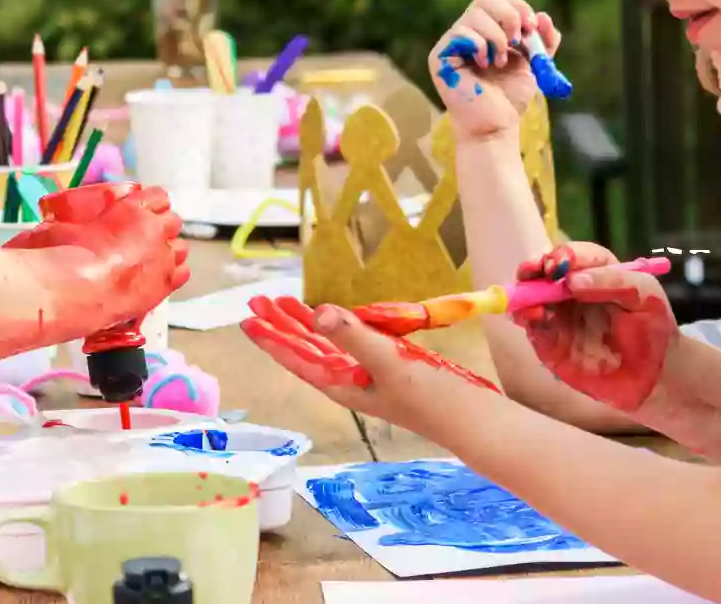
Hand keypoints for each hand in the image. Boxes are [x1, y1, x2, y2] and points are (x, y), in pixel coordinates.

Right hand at [5, 186, 188, 335]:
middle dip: (160, 228)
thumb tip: (54, 223)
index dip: (150, 205)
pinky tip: (155, 280)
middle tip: (140, 240)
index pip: (158, 196)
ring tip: (148, 262)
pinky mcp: (166, 284)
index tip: (139, 213)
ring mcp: (163, 257)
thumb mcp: (62, 225)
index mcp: (133, 208)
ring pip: (181, 248)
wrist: (75, 289)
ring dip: (167, 252)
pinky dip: (171, 275)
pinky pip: (182, 273)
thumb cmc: (63, 254)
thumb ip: (70, 219)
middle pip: (173, 221)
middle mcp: (155, 229)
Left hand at [240, 295, 500, 433]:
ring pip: (328, 346)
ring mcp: (370, 375)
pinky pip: (354, 343)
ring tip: (285, 303)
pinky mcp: (390, 367)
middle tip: (257, 301)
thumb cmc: (432, 397)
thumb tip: (318, 312)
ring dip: (306, 324)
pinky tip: (335, 317)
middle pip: (306, 349)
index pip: (298, 358)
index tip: (248, 320)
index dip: (272, 339)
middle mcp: (351, 380)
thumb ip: (354, 336)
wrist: (473, 419)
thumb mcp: (389, 362)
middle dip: (282, 326)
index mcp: (343, 384)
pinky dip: (340, 328)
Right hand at [427, 0, 560, 141]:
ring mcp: (451, 43)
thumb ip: (542, 40)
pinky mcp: (439, 56)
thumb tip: (543, 16)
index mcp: (487, 31)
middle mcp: (467, 33)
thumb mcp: (535, 63)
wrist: (496, 124)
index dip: (518, 5)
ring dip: (497, 37)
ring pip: (474, 15)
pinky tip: (484, 66)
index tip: (533, 26)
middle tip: (518, 39)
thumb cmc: (510, 97)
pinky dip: (480, 46)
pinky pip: (461, 33)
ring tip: (500, 61)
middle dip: (509, 15)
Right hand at [513, 242, 678, 412]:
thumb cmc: (654, 328)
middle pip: (540, 272)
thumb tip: (570, 281)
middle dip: (531, 269)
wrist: (656, 375)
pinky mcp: (551, 343)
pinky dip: (526, 319)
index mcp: (594, 273)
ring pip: (529, 298)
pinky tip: (533, 319)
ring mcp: (558, 317)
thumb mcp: (644, 295)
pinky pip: (532, 328)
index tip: (558, 264)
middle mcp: (570, 291)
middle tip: (531, 272)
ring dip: (523, 295)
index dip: (561, 255)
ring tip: (531, 302)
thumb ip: (612, 281)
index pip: (571, 255)